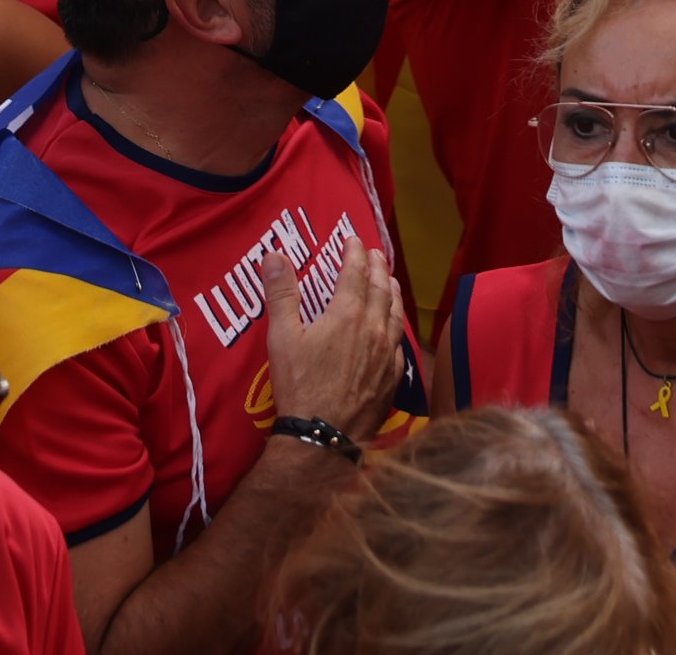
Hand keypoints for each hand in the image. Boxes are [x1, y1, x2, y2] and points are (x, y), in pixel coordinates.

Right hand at [259, 229, 404, 443]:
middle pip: (380, 289)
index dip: (354, 253)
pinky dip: (397, 328)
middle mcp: (373, 329)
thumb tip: (274, 255)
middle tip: (376, 253)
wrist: (325, 435)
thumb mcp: (282, 337)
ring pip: (395, 314)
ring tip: (391, 281)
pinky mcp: (393, 379)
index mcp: (346, 314)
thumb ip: (281, 294)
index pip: (355, 273)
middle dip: (377, 267)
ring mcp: (388, 355)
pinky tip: (395, 329)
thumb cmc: (300, 386)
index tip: (352, 239)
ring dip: (393, 293)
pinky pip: (400, 345)